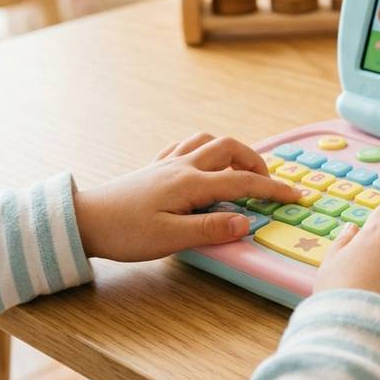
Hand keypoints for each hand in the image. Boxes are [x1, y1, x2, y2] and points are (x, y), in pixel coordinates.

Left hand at [74, 133, 299, 260]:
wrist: (83, 221)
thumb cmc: (125, 232)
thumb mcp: (171, 238)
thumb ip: (211, 228)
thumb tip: (246, 221)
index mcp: (190, 183)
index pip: (243, 180)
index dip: (273, 188)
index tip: (297, 195)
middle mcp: (182, 166)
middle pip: (229, 148)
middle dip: (255, 160)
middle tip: (268, 182)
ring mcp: (166, 163)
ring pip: (207, 140)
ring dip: (230, 150)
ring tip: (241, 168)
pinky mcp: (153, 168)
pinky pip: (184, 145)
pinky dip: (203, 149)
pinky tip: (202, 162)